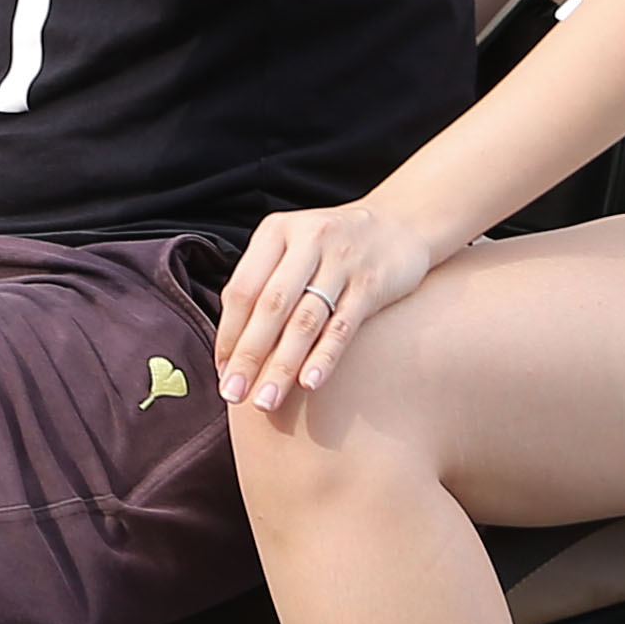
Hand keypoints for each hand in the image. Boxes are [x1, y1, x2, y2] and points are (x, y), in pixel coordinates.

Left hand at [214, 199, 452, 410]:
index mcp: (276, 231)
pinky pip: (343, 325)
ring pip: (305, 320)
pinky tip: (309, 383)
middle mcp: (308, 241)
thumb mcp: (293, 246)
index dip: (229, 334)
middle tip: (233, 395)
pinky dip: (325, 356)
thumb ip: (263, 283)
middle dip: (249, 355)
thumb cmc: (333, 246)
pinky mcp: (372, 282)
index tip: (222, 372)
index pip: (243, 289)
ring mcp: (343, 261)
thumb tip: (232, 346)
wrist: (402, 223)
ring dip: (282, 365)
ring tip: (266, 401)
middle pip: (270, 306)